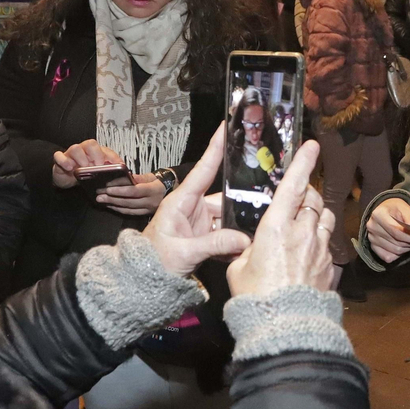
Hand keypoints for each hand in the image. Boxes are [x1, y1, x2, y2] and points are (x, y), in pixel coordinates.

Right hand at [52, 139, 123, 188]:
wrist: (66, 178)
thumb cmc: (84, 174)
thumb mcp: (98, 174)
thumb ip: (109, 171)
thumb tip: (124, 173)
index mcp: (95, 153)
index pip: (106, 150)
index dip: (113, 157)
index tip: (118, 165)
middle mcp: (84, 151)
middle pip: (90, 144)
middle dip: (96, 154)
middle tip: (98, 166)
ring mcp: (71, 154)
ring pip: (75, 148)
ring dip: (81, 158)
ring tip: (83, 168)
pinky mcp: (60, 160)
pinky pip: (59, 156)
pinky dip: (64, 160)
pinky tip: (69, 167)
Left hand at [98, 173, 166, 215]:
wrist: (173, 191)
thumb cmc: (160, 181)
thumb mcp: (151, 176)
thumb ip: (138, 178)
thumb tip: (124, 178)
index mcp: (154, 190)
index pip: (135, 191)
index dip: (121, 190)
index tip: (108, 188)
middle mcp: (152, 202)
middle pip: (129, 201)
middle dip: (112, 198)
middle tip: (99, 195)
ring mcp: (149, 210)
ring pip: (128, 209)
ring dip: (113, 204)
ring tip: (101, 200)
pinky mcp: (146, 215)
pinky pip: (131, 213)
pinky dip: (119, 209)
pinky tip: (110, 206)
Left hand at [145, 126, 248, 275]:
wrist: (144, 281)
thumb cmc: (153, 262)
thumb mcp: (183, 253)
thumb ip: (214, 245)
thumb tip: (244, 240)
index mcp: (182, 201)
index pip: (204, 170)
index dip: (216, 148)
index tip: (227, 127)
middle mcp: (193, 207)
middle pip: (225, 198)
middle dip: (243, 204)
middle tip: (266, 205)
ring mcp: (200, 222)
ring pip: (228, 218)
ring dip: (240, 228)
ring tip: (256, 234)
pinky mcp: (205, 236)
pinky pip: (226, 234)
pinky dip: (235, 242)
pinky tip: (244, 249)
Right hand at [228, 140, 336, 296]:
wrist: (286, 326)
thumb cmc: (256, 298)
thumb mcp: (239, 269)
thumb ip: (246, 250)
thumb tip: (250, 246)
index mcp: (276, 227)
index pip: (293, 186)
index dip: (302, 162)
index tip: (311, 145)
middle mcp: (303, 232)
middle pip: (313, 198)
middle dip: (307, 191)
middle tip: (299, 193)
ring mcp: (320, 248)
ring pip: (325, 217)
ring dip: (317, 213)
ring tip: (306, 219)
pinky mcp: (330, 265)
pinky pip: (329, 243)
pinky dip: (321, 239)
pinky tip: (310, 250)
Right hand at [365, 198, 409, 263]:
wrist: (385, 211)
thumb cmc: (396, 209)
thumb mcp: (405, 208)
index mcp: (378, 214)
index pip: (396, 230)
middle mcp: (372, 227)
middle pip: (396, 242)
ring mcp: (371, 238)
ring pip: (394, 250)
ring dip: (407, 248)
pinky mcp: (373, 247)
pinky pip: (388, 257)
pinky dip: (398, 255)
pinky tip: (403, 246)